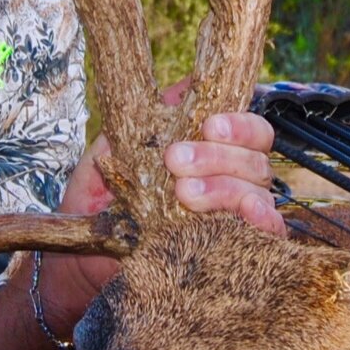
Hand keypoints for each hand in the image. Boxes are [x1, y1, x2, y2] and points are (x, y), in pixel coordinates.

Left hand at [48, 86, 283, 312]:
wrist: (79, 261)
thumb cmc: (99, 204)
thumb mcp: (112, 150)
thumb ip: (146, 118)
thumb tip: (182, 87)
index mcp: (210, 152)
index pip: (250, 129)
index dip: (238, 123)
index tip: (208, 125)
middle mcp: (231, 181)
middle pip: (257, 158)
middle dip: (218, 156)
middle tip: (175, 162)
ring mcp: (235, 217)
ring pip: (259, 191)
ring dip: (225, 188)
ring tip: (183, 194)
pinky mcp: (236, 250)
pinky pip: (269, 233)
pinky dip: (263, 220)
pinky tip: (244, 215)